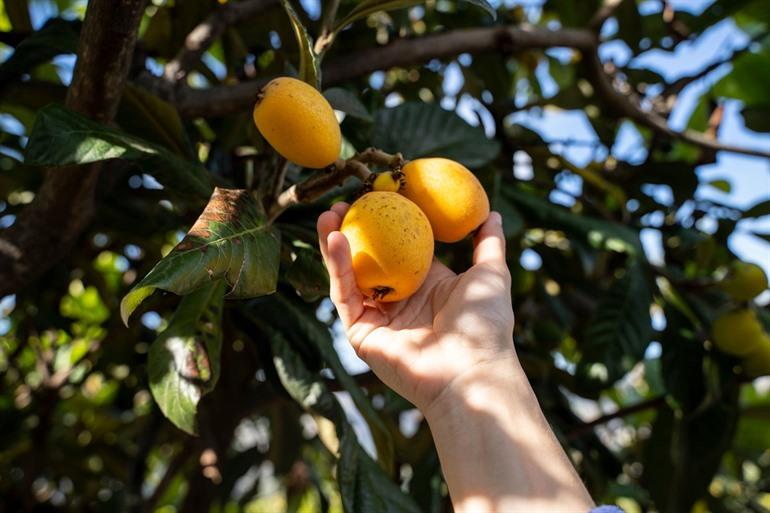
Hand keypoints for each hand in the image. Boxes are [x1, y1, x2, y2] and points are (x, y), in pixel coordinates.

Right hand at [317, 202, 515, 413]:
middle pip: (366, 261)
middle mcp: (397, 301)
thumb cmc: (485, 325)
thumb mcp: (490, 274)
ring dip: (334, 245)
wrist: (472, 370)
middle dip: (352, 232)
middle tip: (343, 204)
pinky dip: (337, 267)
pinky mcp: (361, 334)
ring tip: (328, 215)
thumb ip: (488, 243)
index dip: (384, 224)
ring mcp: (377, 318)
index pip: (396, 250)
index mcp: (424, 287)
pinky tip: (336, 239)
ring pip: (348, 277)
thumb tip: (489, 213)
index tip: (375, 195)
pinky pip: (344, 296)